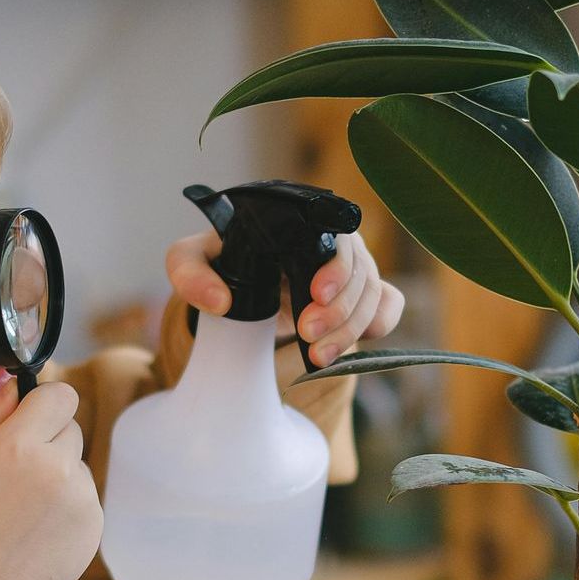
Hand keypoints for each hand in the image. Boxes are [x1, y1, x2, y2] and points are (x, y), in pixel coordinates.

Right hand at [0, 382, 101, 579]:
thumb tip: (14, 385)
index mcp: (19, 446)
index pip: (60, 394)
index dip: (45, 402)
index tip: (30, 418)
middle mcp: (57, 465)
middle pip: (70, 426)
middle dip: (47, 439)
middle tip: (16, 473)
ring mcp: (81, 495)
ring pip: (76, 461)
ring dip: (57, 472)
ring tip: (24, 508)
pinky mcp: (95, 521)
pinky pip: (84, 493)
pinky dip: (66, 503)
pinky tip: (39, 527)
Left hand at [165, 227, 404, 366]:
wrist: (239, 282)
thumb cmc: (219, 262)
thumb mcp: (191, 261)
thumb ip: (190, 274)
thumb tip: (219, 301)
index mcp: (301, 223)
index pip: (337, 236)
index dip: (335, 269)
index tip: (316, 296)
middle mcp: (333, 240)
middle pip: (360, 271)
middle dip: (340, 310)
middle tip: (307, 335)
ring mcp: (351, 268)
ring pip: (373, 293)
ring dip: (351, 329)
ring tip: (320, 356)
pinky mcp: (359, 295)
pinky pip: (388, 304)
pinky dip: (379, 324)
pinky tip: (354, 345)